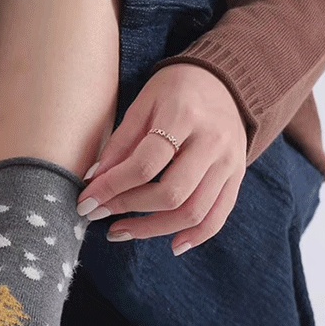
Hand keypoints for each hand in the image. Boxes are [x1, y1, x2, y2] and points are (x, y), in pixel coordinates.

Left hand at [75, 63, 247, 255]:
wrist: (226, 81)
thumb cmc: (175, 91)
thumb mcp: (142, 104)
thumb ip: (120, 143)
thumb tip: (93, 182)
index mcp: (184, 116)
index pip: (145, 164)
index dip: (112, 188)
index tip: (86, 202)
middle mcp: (213, 142)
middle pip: (171, 193)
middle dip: (128, 209)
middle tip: (99, 215)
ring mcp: (230, 162)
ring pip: (194, 211)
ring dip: (153, 229)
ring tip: (120, 231)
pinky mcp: (238, 176)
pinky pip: (219, 215)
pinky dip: (196, 236)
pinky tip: (171, 245)